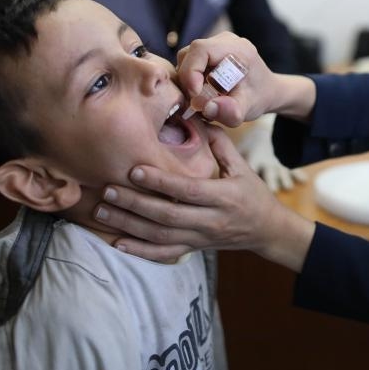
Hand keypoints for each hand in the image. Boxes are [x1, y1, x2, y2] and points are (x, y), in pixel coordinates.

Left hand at [95, 125, 314, 270]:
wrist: (266, 229)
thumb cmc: (252, 193)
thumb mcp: (242, 166)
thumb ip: (220, 144)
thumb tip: (197, 115)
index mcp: (223, 197)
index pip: (187, 190)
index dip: (160, 181)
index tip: (134, 169)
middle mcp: (211, 221)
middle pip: (168, 215)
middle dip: (135, 204)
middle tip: (107, 190)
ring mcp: (201, 238)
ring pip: (160, 236)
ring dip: (129, 226)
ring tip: (102, 212)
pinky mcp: (194, 249)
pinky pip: (163, 254)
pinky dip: (140, 250)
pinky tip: (117, 242)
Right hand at [174, 33, 277, 125]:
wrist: (266, 90)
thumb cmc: (259, 97)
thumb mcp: (249, 108)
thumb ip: (232, 111)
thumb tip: (207, 108)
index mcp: (238, 49)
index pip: (201, 50)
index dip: (191, 72)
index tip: (195, 95)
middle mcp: (225, 40)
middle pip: (189, 54)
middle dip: (187, 80)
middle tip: (195, 102)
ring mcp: (215, 44)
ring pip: (186, 59)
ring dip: (186, 81)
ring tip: (200, 99)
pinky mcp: (208, 52)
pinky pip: (189, 63)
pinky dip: (190, 80)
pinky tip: (201, 93)